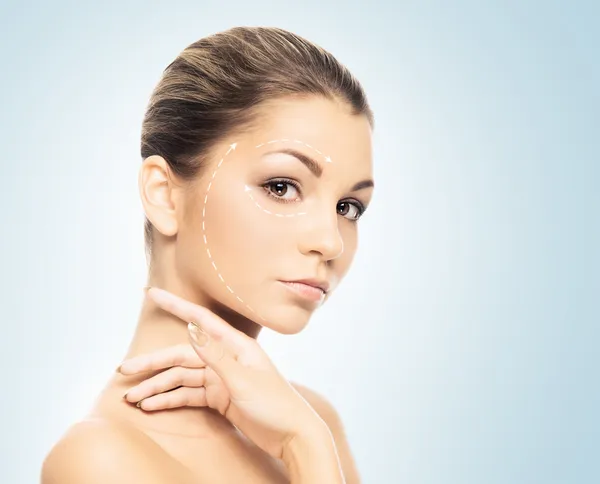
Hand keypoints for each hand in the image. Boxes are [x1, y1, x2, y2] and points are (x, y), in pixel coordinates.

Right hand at [126, 287, 327, 459]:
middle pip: (182, 356)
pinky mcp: (219, 397)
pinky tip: (151, 406)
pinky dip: (170, 400)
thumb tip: (191, 329)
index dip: (175, 306)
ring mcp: (221, 378)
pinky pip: (189, 395)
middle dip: (153, 363)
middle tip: (124, 371)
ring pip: (182, 378)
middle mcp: (226, 358)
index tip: (152, 294)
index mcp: (235, 346)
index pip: (200, 320)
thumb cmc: (275, 405)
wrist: (292, 437)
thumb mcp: (244, 380)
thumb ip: (216, 356)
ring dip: (157, 388)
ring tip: (131, 398)